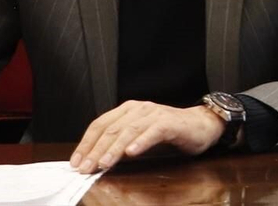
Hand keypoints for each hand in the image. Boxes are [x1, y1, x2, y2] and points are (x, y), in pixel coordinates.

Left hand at [71, 101, 226, 172]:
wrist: (201, 125)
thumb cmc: (169, 132)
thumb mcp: (139, 137)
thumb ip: (120, 144)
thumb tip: (95, 160)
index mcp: (128, 110)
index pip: (100, 124)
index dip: (86, 143)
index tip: (76, 161)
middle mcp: (139, 109)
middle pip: (111, 129)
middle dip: (96, 150)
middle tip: (86, 168)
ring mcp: (154, 114)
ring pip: (129, 131)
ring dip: (114, 149)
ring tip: (103, 164)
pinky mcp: (170, 122)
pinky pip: (152, 131)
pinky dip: (141, 142)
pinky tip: (131, 153)